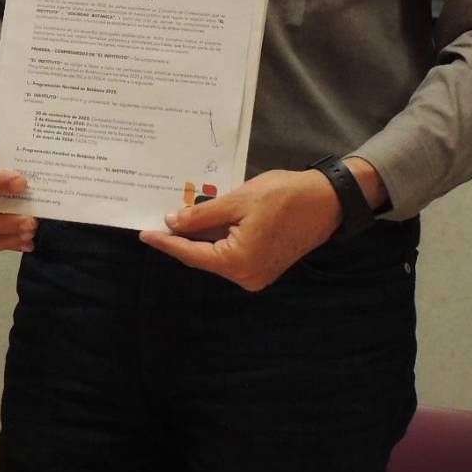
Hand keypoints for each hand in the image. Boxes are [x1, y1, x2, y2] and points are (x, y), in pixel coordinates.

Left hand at [139, 168, 343, 291]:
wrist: (327, 200)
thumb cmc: (285, 196)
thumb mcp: (238, 200)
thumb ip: (202, 215)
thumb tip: (172, 223)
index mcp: (238, 262)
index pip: (191, 253)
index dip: (166, 242)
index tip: (144, 233)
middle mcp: (246, 276)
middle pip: (203, 257)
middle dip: (181, 238)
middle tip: (157, 221)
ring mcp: (257, 274)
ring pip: (217, 255)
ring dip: (200, 237)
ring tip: (178, 217)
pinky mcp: (264, 266)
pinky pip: (231, 253)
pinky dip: (218, 238)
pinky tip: (205, 222)